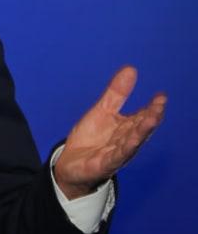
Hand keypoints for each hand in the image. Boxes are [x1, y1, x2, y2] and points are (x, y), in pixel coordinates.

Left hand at [54, 66, 165, 198]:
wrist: (71, 164)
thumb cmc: (90, 138)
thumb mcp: (102, 111)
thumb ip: (117, 93)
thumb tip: (131, 69)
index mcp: (126, 127)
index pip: (142, 115)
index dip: (152, 107)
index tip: (161, 96)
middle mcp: (126, 141)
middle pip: (141, 128)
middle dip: (150, 117)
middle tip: (160, 105)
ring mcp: (117, 154)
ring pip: (132, 142)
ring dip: (142, 131)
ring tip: (152, 119)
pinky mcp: (105, 164)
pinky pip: (116, 156)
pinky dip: (124, 149)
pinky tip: (131, 142)